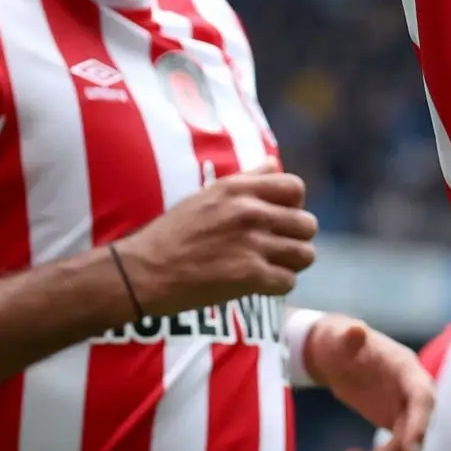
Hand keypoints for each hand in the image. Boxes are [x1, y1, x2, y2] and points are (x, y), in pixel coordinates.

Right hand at [111, 162, 316, 316]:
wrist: (143, 272)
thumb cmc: (173, 233)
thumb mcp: (208, 194)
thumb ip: (248, 179)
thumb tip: (276, 164)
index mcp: (240, 188)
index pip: (296, 189)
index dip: (294, 206)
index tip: (280, 219)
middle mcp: (250, 212)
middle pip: (307, 224)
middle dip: (296, 239)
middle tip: (276, 249)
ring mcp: (251, 244)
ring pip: (304, 254)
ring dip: (291, 264)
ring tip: (271, 267)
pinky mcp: (249, 276)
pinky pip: (288, 281)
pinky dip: (277, 286)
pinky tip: (259, 284)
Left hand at [300, 313, 434, 450]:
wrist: (338, 351)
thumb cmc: (339, 341)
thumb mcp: (339, 338)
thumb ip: (348, 337)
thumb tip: (356, 330)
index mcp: (406, 370)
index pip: (422, 399)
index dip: (419, 425)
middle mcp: (413, 394)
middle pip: (414, 436)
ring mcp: (406, 411)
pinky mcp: (396, 424)